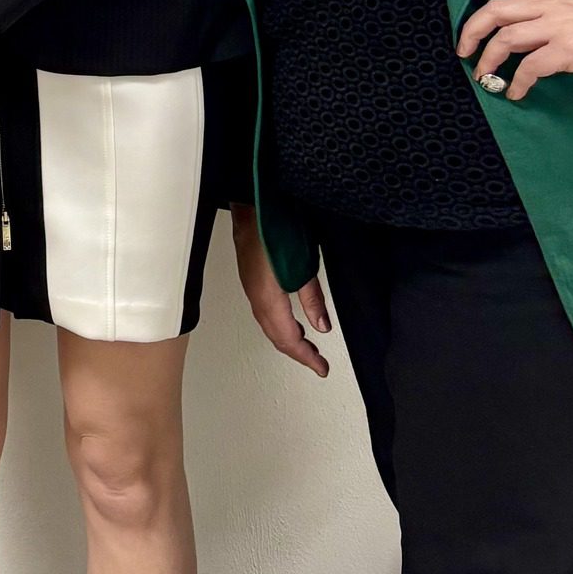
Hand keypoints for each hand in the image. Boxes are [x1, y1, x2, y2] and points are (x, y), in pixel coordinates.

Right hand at [232, 206, 329, 377]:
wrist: (251, 205)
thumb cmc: (275, 228)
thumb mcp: (303, 265)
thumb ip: (312, 298)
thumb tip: (321, 326)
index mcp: (269, 297)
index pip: (288, 339)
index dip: (306, 357)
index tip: (322, 368)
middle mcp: (256, 297)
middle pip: (276, 336)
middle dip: (297, 352)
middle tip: (317, 362)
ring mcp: (250, 288)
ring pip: (268, 326)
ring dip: (287, 340)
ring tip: (307, 347)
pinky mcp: (250, 279)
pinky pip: (263, 313)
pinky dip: (278, 326)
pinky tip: (289, 323)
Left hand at [457, 0, 572, 102]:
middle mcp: (556, 6)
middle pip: (498, 9)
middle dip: (473, 27)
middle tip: (462, 49)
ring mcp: (562, 28)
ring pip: (508, 37)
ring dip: (489, 59)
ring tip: (483, 76)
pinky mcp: (570, 51)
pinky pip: (531, 67)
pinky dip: (517, 82)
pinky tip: (515, 93)